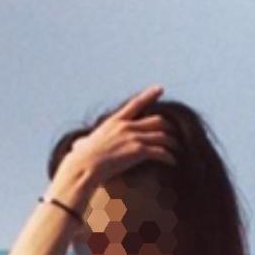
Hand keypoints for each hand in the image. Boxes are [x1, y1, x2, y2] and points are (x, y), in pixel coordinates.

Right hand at [63, 83, 178, 186]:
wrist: (85, 165)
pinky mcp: (138, 150)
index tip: (160, 89)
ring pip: (162, 135)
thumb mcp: (84, 145)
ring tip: (178, 149)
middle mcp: (126, 126)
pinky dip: (169, 157)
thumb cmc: (81, 160)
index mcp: (115, 121)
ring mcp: (133, 137)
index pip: (135, 104)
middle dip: (170, 127)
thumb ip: (86, 142)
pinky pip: (161, 152)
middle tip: (176, 133)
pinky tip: (173, 161)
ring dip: (173, 143)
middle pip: (157, 120)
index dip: (149, 95)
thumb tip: (76, 147)